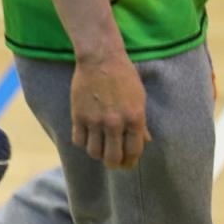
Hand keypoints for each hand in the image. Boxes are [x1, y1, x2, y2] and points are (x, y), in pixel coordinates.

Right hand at [70, 52, 149, 168]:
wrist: (101, 59)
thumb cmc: (123, 76)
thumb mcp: (139, 98)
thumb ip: (141, 122)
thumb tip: (145, 141)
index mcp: (134, 118)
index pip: (133, 151)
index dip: (130, 161)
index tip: (127, 164)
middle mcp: (115, 123)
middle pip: (112, 158)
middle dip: (113, 163)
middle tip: (112, 161)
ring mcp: (95, 121)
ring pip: (94, 152)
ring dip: (97, 153)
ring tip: (99, 146)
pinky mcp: (78, 117)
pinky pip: (79, 141)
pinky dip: (83, 142)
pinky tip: (87, 136)